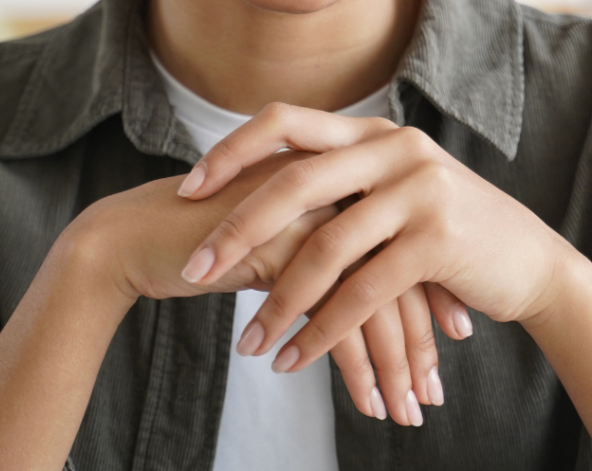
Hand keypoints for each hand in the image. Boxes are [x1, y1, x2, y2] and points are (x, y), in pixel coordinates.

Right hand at [71, 152, 454, 423]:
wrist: (139, 234)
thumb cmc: (212, 240)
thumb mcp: (283, 238)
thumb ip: (328, 249)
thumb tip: (375, 293)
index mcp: (343, 178)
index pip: (407, 242)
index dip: (432, 297)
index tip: (452, 341)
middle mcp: (336, 189)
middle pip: (401, 272)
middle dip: (421, 342)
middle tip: (433, 395)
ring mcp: (312, 216)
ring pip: (375, 300)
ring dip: (395, 366)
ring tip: (405, 414)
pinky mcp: (284, 248)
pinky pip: (335, 318)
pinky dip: (355, 368)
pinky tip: (367, 404)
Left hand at [176, 103, 568, 375]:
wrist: (527, 260)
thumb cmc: (446, 229)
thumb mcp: (393, 188)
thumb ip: (340, 182)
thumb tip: (260, 198)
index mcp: (372, 130)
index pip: (285, 123)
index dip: (231, 152)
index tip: (187, 189)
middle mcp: (393, 147)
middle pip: (295, 181)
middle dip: (238, 228)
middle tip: (194, 268)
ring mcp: (419, 189)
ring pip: (326, 245)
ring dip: (278, 300)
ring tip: (246, 343)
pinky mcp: (438, 239)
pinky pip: (362, 291)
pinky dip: (323, 330)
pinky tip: (294, 359)